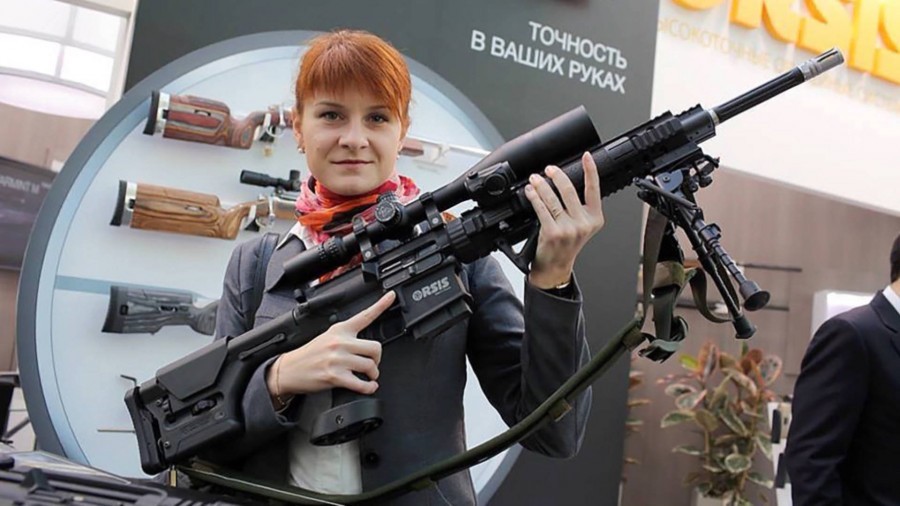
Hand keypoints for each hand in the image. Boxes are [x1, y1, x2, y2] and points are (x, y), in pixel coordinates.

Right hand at [266, 291, 395, 397]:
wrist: (288, 370)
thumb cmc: (308, 355)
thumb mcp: (327, 337)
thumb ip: (346, 337)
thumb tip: (365, 346)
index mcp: (340, 330)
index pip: (364, 315)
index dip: (381, 304)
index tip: (391, 295)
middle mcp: (340, 342)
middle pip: (375, 348)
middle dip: (378, 359)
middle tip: (373, 364)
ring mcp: (338, 359)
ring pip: (370, 366)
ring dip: (373, 374)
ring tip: (368, 376)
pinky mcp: (335, 376)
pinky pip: (362, 384)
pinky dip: (369, 388)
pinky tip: (368, 386)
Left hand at [523, 151, 604, 289]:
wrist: (556, 267)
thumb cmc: (566, 245)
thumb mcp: (581, 226)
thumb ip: (578, 207)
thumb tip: (564, 181)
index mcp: (595, 218)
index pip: (594, 189)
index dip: (591, 170)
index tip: (586, 156)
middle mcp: (584, 224)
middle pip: (570, 190)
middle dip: (557, 175)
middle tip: (549, 168)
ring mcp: (569, 229)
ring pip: (553, 198)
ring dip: (542, 185)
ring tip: (535, 178)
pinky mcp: (553, 233)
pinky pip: (541, 209)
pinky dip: (534, 197)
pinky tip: (530, 191)